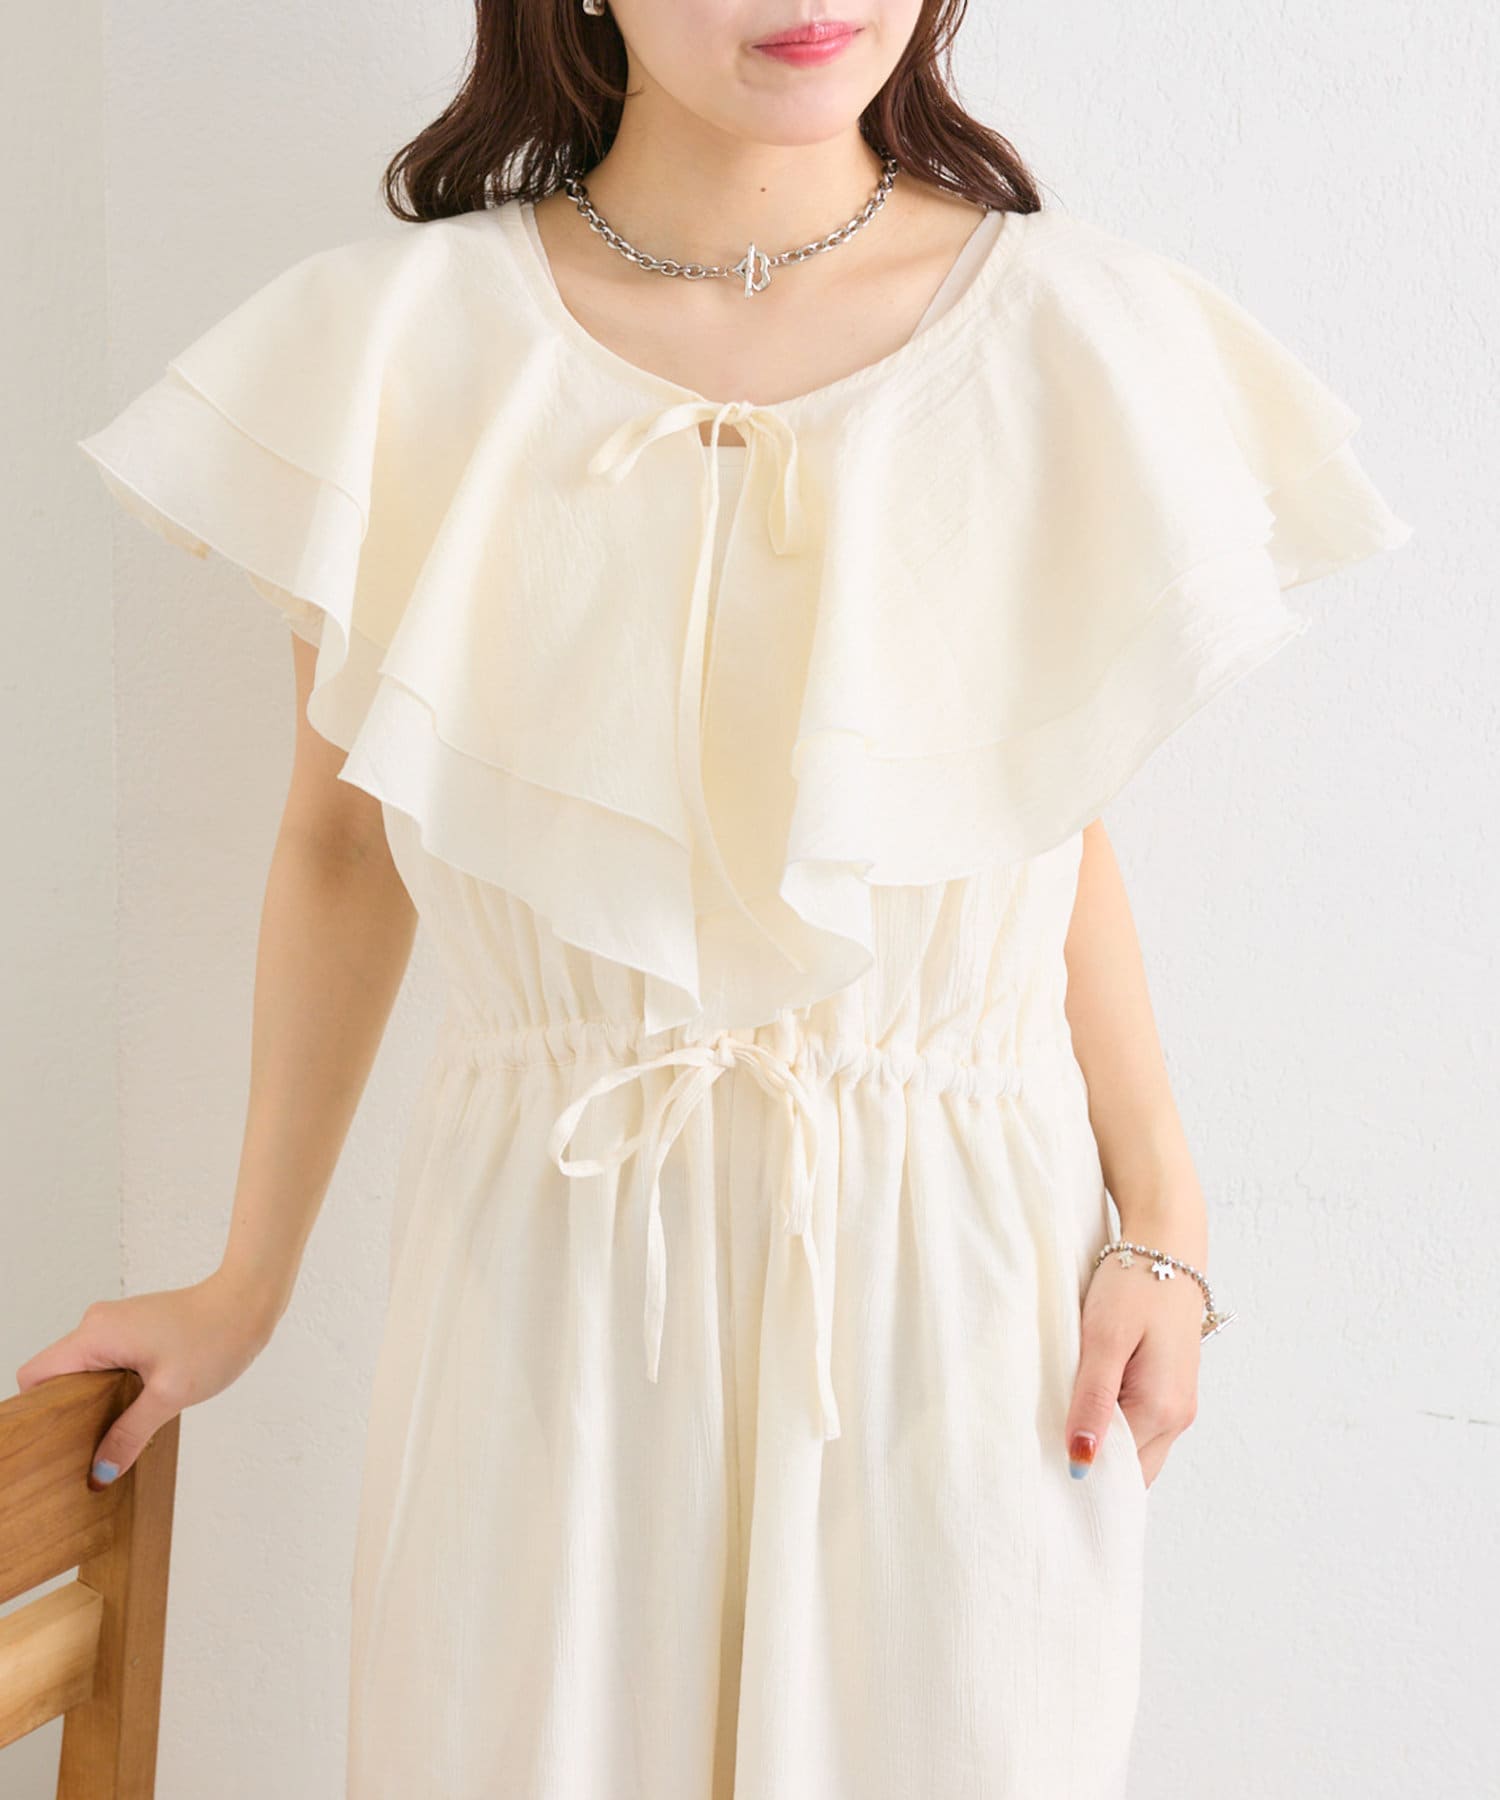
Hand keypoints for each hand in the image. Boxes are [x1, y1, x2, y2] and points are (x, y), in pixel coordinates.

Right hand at [14, 1269, 285, 1490]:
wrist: (250, 1300)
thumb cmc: (215, 1337)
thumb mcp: (170, 1396)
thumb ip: (129, 1435)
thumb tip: (99, 1474)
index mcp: (96, 1336)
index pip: (35, 1376)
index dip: (40, 1411)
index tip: (58, 1441)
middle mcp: (98, 1324)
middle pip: (58, 1376)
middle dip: (70, 1412)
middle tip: (91, 1446)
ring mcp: (116, 1324)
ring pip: (84, 1370)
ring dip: (96, 1400)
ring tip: (118, 1429)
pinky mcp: (134, 1327)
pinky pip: (106, 1361)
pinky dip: (113, 1385)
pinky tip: (136, 1406)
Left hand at [1064, 1249, 1201, 1487]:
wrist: (1166, 1246)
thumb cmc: (1134, 1286)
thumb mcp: (1104, 1340)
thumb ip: (1093, 1402)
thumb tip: (1081, 1462)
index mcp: (1162, 1410)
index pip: (1121, 1474)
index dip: (1083, 1475)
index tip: (1044, 1471)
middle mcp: (1179, 1417)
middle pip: (1133, 1470)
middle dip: (1095, 1467)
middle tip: (1045, 1454)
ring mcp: (1180, 1404)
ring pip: (1139, 1449)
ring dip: (1105, 1444)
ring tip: (1062, 1426)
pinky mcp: (1172, 1388)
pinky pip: (1143, 1425)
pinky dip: (1117, 1425)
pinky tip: (1087, 1404)